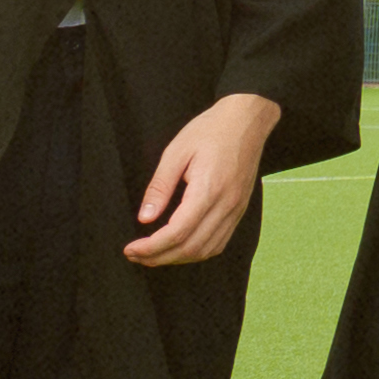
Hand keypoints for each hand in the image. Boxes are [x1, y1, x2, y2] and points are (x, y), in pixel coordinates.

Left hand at [123, 94, 271, 267]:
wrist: (247, 120)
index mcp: (209, 189)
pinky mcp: (239, 211)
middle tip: (135, 255)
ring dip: (177, 258)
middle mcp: (226, 205)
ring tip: (153, 254)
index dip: (152, 247)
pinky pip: (218, 243)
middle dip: (159, 257)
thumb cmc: (211, 130)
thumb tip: (145, 219)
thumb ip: (160, 187)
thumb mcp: (176, 151)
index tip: (131, 249)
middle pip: (191, 248)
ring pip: (206, 251)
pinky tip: (179, 248)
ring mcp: (236, 210)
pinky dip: (196, 252)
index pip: (178, 232)